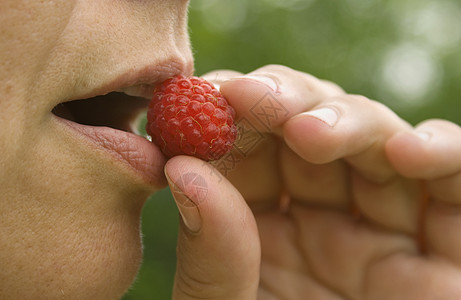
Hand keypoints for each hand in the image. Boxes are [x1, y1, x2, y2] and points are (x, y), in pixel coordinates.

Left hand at [164, 65, 460, 298]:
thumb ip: (209, 254)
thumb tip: (184, 168)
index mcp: (262, 225)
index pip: (247, 147)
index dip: (225, 115)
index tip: (202, 97)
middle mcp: (322, 214)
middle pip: (307, 126)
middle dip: (281, 103)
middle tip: (248, 99)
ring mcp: (385, 223)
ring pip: (374, 137)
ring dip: (345, 120)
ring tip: (309, 133)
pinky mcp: (447, 242)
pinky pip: (452, 179)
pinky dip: (440, 152)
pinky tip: (407, 153)